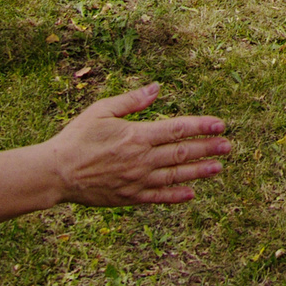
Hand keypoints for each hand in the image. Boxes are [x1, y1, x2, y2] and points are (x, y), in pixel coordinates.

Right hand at [0, 82, 232, 231]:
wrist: (56, 173)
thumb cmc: (77, 138)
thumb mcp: (101, 111)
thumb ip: (132, 101)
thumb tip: (157, 87)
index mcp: (137, 135)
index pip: (178, 129)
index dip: (201, 126)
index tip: (220, 124)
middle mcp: (142, 159)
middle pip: (183, 153)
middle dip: (209, 148)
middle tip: (229, 146)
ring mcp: (137, 181)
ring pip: (176, 176)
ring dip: (199, 171)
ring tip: (218, 168)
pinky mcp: (130, 198)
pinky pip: (159, 197)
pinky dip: (177, 196)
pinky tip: (192, 193)